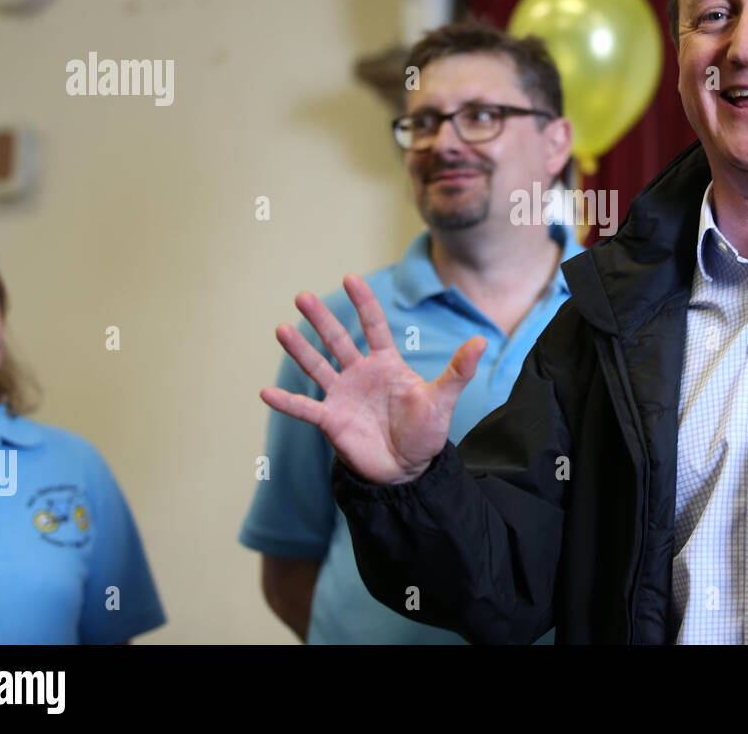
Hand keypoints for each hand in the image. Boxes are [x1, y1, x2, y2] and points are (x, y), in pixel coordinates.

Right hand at [260, 275, 485, 484]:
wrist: (407, 470)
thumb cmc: (425, 433)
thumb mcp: (443, 400)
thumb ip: (458, 371)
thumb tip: (483, 341)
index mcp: (387, 364)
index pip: (374, 327)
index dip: (363, 303)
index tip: (350, 278)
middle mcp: (360, 374)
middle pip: (338, 341)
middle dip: (321, 319)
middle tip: (301, 296)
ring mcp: (343, 396)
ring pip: (317, 367)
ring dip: (299, 349)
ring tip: (282, 329)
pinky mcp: (331, 421)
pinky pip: (305, 409)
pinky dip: (286, 402)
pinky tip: (265, 392)